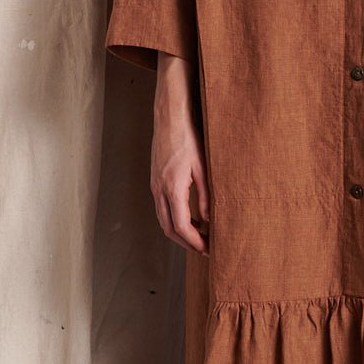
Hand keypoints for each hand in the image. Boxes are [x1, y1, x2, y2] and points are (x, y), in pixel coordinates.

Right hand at [151, 53, 209, 254]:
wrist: (169, 114)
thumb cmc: (188, 135)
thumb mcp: (202, 166)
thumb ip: (206, 195)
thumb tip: (210, 220)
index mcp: (172, 187)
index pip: (181, 226)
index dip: (195, 242)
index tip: (209, 249)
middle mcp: (159, 189)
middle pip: (169, 229)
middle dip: (187, 243)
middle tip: (206, 248)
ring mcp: (154, 184)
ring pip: (163, 219)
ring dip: (180, 232)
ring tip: (201, 236)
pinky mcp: (155, 179)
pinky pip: (162, 208)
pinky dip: (175, 219)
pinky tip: (191, 217)